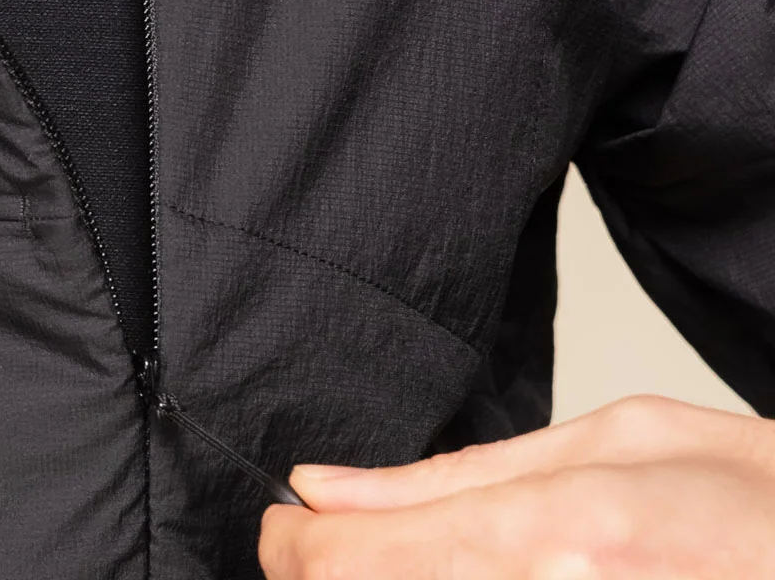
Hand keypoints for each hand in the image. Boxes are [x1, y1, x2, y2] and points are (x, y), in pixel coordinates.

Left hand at [260, 395, 774, 577]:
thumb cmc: (752, 498)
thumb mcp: (611, 443)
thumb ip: (456, 476)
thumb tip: (327, 488)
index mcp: (551, 535)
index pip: (355, 564)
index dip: (291, 549)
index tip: (281, 529)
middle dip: (325, 575)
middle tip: (318, 547)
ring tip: (383, 558)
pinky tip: (450, 576)